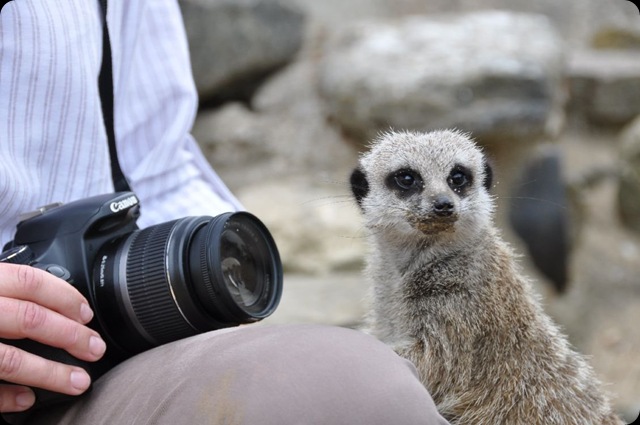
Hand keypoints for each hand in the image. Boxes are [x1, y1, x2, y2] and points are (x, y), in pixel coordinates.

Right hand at [0, 263, 105, 411]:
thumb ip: (11, 291)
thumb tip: (56, 304)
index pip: (30, 282)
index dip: (65, 297)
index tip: (87, 314)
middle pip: (29, 319)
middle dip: (71, 336)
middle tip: (96, 349)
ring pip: (10, 360)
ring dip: (50, 374)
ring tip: (79, 383)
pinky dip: (8, 397)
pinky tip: (30, 401)